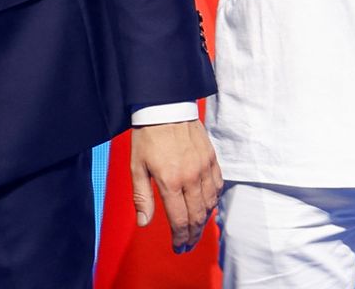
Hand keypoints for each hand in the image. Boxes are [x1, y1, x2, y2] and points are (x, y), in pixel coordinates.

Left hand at [128, 120, 220, 253]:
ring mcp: (204, 168)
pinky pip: (217, 187)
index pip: (180, 220)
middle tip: (188, 246)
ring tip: (197, 231)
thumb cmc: (147, 136)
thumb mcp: (137, 166)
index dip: (180, 238)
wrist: (165, 106)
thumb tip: (143, 223)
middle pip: (197, 216)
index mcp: (170, 181)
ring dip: (204, 222)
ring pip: (210, 204)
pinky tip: (207, 208)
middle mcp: (191, 177)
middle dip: (193, 235)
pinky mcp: (212, 159)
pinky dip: (213, 201)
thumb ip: (142, 197)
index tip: (178, 248)